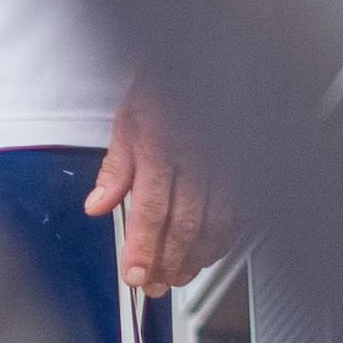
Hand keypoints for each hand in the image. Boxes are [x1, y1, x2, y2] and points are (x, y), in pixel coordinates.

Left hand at [87, 96, 225, 295]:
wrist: (207, 57)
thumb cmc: (166, 84)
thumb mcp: (129, 118)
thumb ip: (116, 168)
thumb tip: (98, 205)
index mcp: (161, 144)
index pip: (151, 209)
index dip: (142, 248)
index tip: (133, 274)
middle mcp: (197, 156)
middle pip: (184, 225)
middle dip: (167, 263)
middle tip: (153, 285)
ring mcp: (226, 162)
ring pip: (216, 224)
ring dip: (196, 258)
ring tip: (178, 276)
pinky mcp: (245, 165)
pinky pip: (239, 211)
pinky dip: (225, 238)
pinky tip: (210, 251)